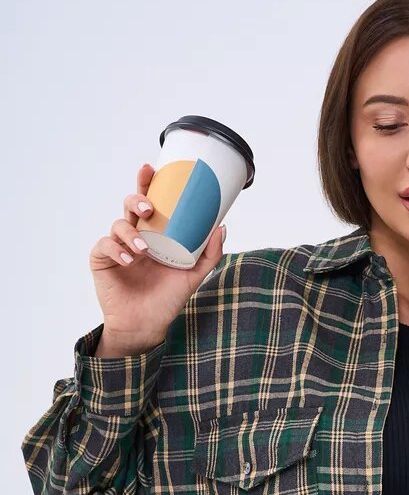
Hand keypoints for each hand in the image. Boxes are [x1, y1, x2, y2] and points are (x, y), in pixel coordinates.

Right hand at [89, 163, 225, 348]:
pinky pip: (104, 245)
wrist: (146, 325)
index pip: (151, 203)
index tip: (152, 169)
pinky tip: (129, 259)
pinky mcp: (102, 260)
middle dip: (137, 199)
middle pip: (130, 205)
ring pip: (118, 224)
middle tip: (149, 208)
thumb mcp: (193, 276)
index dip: (148, 184)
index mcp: (155, 234)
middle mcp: (135, 236)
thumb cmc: (167, 299)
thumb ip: (209, 254)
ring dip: (131, 232)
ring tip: (143, 249)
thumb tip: (221, 227)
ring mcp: (117, 246)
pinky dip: (117, 248)